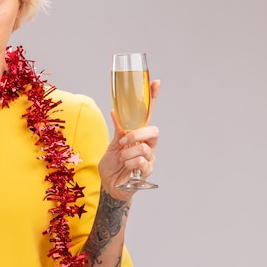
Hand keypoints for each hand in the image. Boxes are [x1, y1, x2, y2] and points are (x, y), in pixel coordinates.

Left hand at [99, 80, 160, 200]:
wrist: (109, 185)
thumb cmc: (112, 165)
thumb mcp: (112, 144)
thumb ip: (118, 129)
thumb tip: (114, 110)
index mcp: (139, 135)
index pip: (148, 114)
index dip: (153, 99)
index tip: (156, 82)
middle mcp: (148, 145)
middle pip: (154, 131)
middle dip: (137, 135)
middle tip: (123, 142)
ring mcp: (150, 158)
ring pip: (145, 148)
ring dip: (127, 154)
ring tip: (121, 159)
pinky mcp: (147, 171)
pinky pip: (142, 162)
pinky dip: (130, 163)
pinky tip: (126, 167)